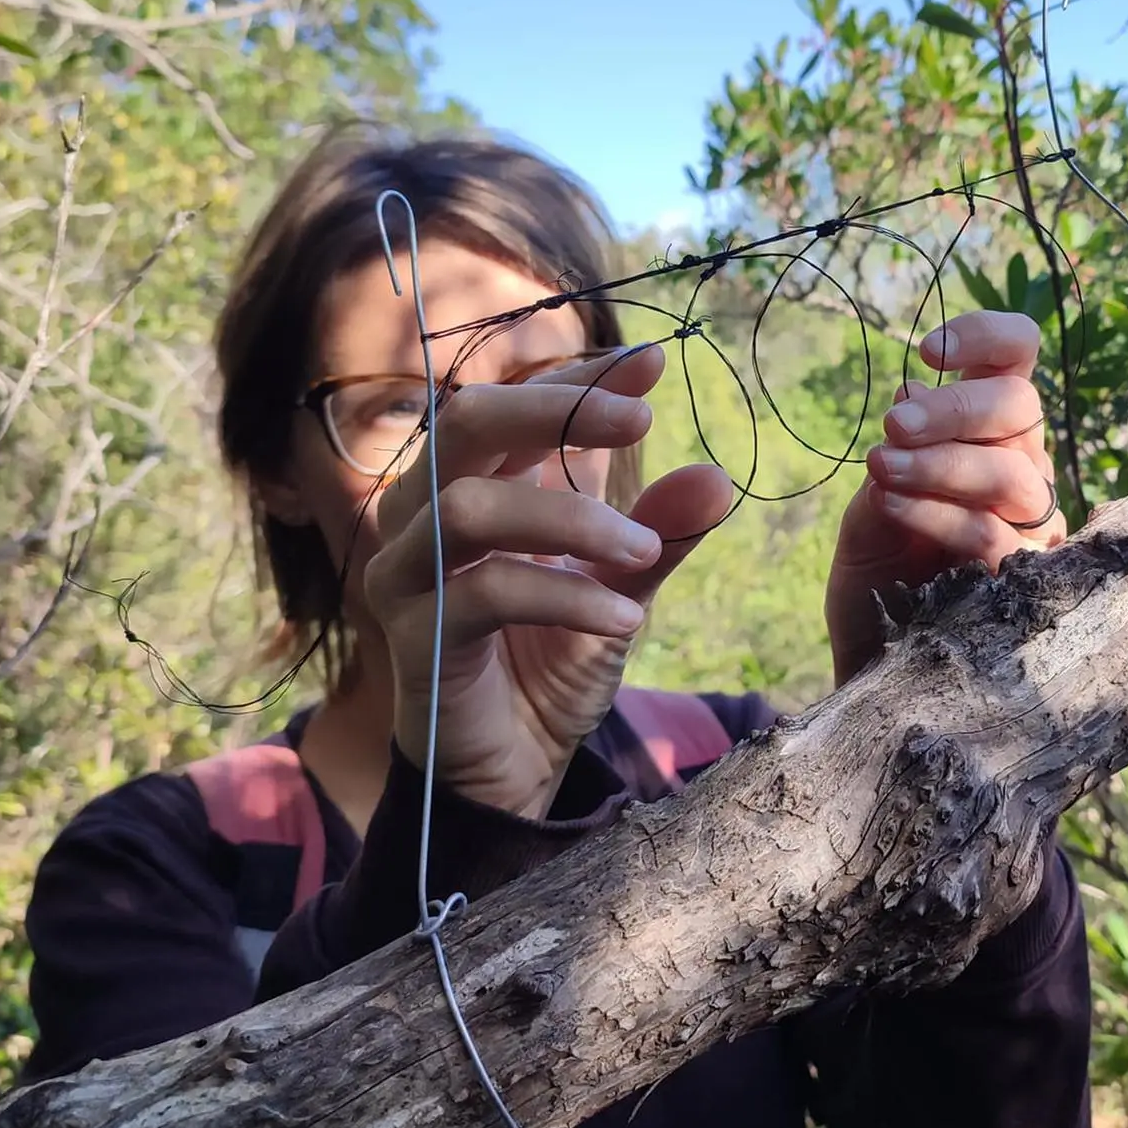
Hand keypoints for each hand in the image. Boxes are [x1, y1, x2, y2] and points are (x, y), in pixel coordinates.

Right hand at [365, 344, 731, 815]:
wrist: (510, 766)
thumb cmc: (551, 660)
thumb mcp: (621, 586)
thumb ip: (660, 531)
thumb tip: (717, 476)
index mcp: (476, 482)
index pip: (519, 403)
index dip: (582, 376)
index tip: (654, 361)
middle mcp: (425, 513)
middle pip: (466, 421)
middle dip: (555, 409)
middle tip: (638, 422)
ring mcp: (409, 574)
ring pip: (468, 505)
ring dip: (570, 519)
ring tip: (645, 550)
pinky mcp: (414, 637)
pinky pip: (484, 592)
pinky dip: (565, 595)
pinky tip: (627, 618)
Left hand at [824, 311, 1066, 685]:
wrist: (874, 655)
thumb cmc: (881, 566)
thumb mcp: (879, 493)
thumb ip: (903, 447)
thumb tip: (916, 391)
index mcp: (992, 430)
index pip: (1018, 357)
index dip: (986, 336)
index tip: (927, 351)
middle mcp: (1023, 467)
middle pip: (1021, 408)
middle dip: (954, 408)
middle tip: (891, 425)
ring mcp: (1032, 525)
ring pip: (1013, 472)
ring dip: (941, 464)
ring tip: (881, 468)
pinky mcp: (1026, 581)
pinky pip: (997, 536)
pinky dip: (939, 513)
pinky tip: (893, 507)